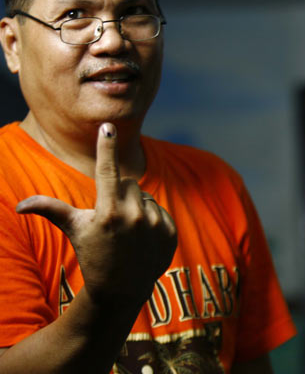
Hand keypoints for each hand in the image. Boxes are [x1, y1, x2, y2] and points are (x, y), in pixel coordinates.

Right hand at [16, 123, 176, 306]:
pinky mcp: (170, 232)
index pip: (107, 170)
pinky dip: (152, 219)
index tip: (108, 127)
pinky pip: (160, 210)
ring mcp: (155, 225)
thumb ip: (51, 210)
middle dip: (119, 195)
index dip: (106, 147)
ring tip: (127, 231)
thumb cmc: (93, 255)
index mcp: (108, 212)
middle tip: (112, 218)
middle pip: (129, 184)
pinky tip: (142, 238)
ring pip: (145, 196)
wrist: (121, 290)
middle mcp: (134, 216)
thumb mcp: (74, 230)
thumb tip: (20, 206)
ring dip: (136, 206)